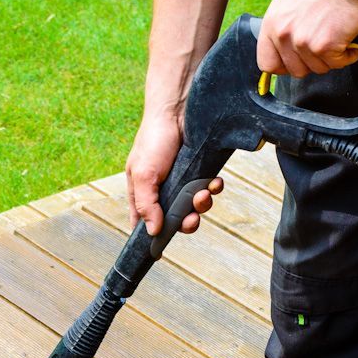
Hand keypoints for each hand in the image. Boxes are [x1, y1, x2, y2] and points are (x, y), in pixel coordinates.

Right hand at [125, 106, 222, 236]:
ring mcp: (182, 182)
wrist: (177, 110)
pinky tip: (215, 183)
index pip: (145, 223)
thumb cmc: (153, 139)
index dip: (154, 236)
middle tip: (192, 218)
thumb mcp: (144, 175)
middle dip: (186, 222)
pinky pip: (208, 189)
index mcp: (142, 194)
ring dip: (202, 204)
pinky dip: (213, 189)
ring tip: (204, 194)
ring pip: (194, 206)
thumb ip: (146, 205)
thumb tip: (152, 231)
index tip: (162, 247)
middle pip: (174, 220)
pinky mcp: (199, 172)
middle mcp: (162, 191)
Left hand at [257, 0, 357, 76]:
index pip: (267, 63)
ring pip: (317, 69)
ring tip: (337, 38)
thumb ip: (282, 26)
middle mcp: (283, 34)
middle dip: (312, 63)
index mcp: (272, 23)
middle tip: (323, 47)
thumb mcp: (290, 3)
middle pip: (295, 70)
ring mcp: (302, 41)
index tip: (296, 63)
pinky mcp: (323, 46)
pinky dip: (347, 56)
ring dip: (330, 58)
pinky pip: (336, 64)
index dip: (284, 68)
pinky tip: (349, 42)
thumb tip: (281, 50)